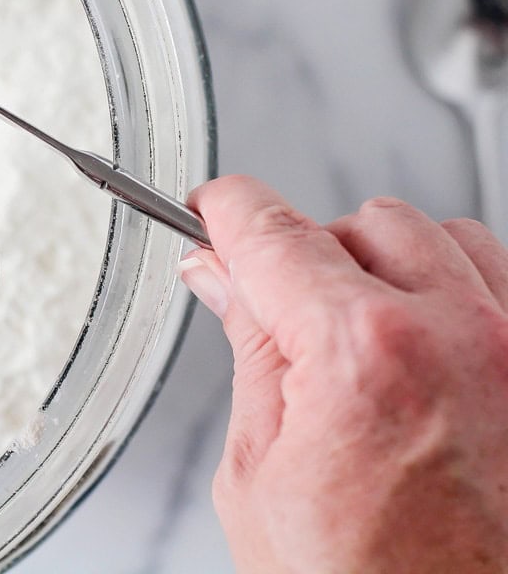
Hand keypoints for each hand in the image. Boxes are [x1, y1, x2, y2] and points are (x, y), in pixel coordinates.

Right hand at [180, 175, 507, 573]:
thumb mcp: (260, 476)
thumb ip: (250, 351)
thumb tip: (222, 278)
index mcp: (362, 356)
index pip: (273, 233)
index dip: (224, 212)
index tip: (209, 213)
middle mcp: (460, 337)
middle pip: (361, 222)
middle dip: (308, 255)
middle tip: (280, 315)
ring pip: (443, 237)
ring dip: (389, 266)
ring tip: (359, 337)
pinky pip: (504, 283)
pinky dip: (458, 293)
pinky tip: (424, 348)